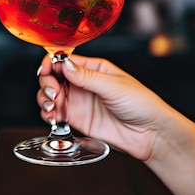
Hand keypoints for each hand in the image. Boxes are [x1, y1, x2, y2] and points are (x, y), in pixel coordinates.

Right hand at [36, 54, 178, 160]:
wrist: (150, 134)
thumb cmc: (142, 104)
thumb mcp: (114, 86)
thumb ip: (87, 77)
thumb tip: (64, 64)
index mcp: (93, 68)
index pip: (64, 60)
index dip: (50, 63)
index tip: (45, 70)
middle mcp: (82, 83)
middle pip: (52, 76)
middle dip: (46, 82)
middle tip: (54, 93)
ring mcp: (78, 101)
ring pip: (49, 95)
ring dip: (44, 99)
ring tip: (52, 107)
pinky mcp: (77, 119)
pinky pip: (54, 114)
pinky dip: (47, 114)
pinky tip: (52, 117)